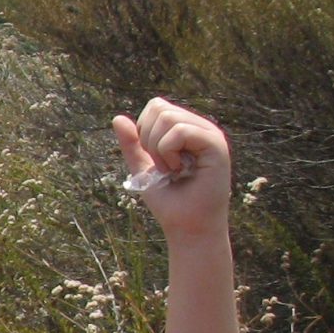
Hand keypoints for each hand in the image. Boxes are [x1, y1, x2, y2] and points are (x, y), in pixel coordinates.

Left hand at [114, 97, 231, 239]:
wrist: (187, 226)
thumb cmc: (169, 200)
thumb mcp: (142, 168)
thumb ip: (132, 144)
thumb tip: (117, 118)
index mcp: (186, 129)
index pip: (156, 106)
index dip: (142, 130)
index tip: (153, 158)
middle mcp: (200, 127)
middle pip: (159, 108)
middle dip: (147, 139)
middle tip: (162, 166)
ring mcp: (210, 134)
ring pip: (167, 117)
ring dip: (158, 149)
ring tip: (172, 169)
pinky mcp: (217, 145)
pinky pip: (180, 131)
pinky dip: (168, 153)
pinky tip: (179, 170)